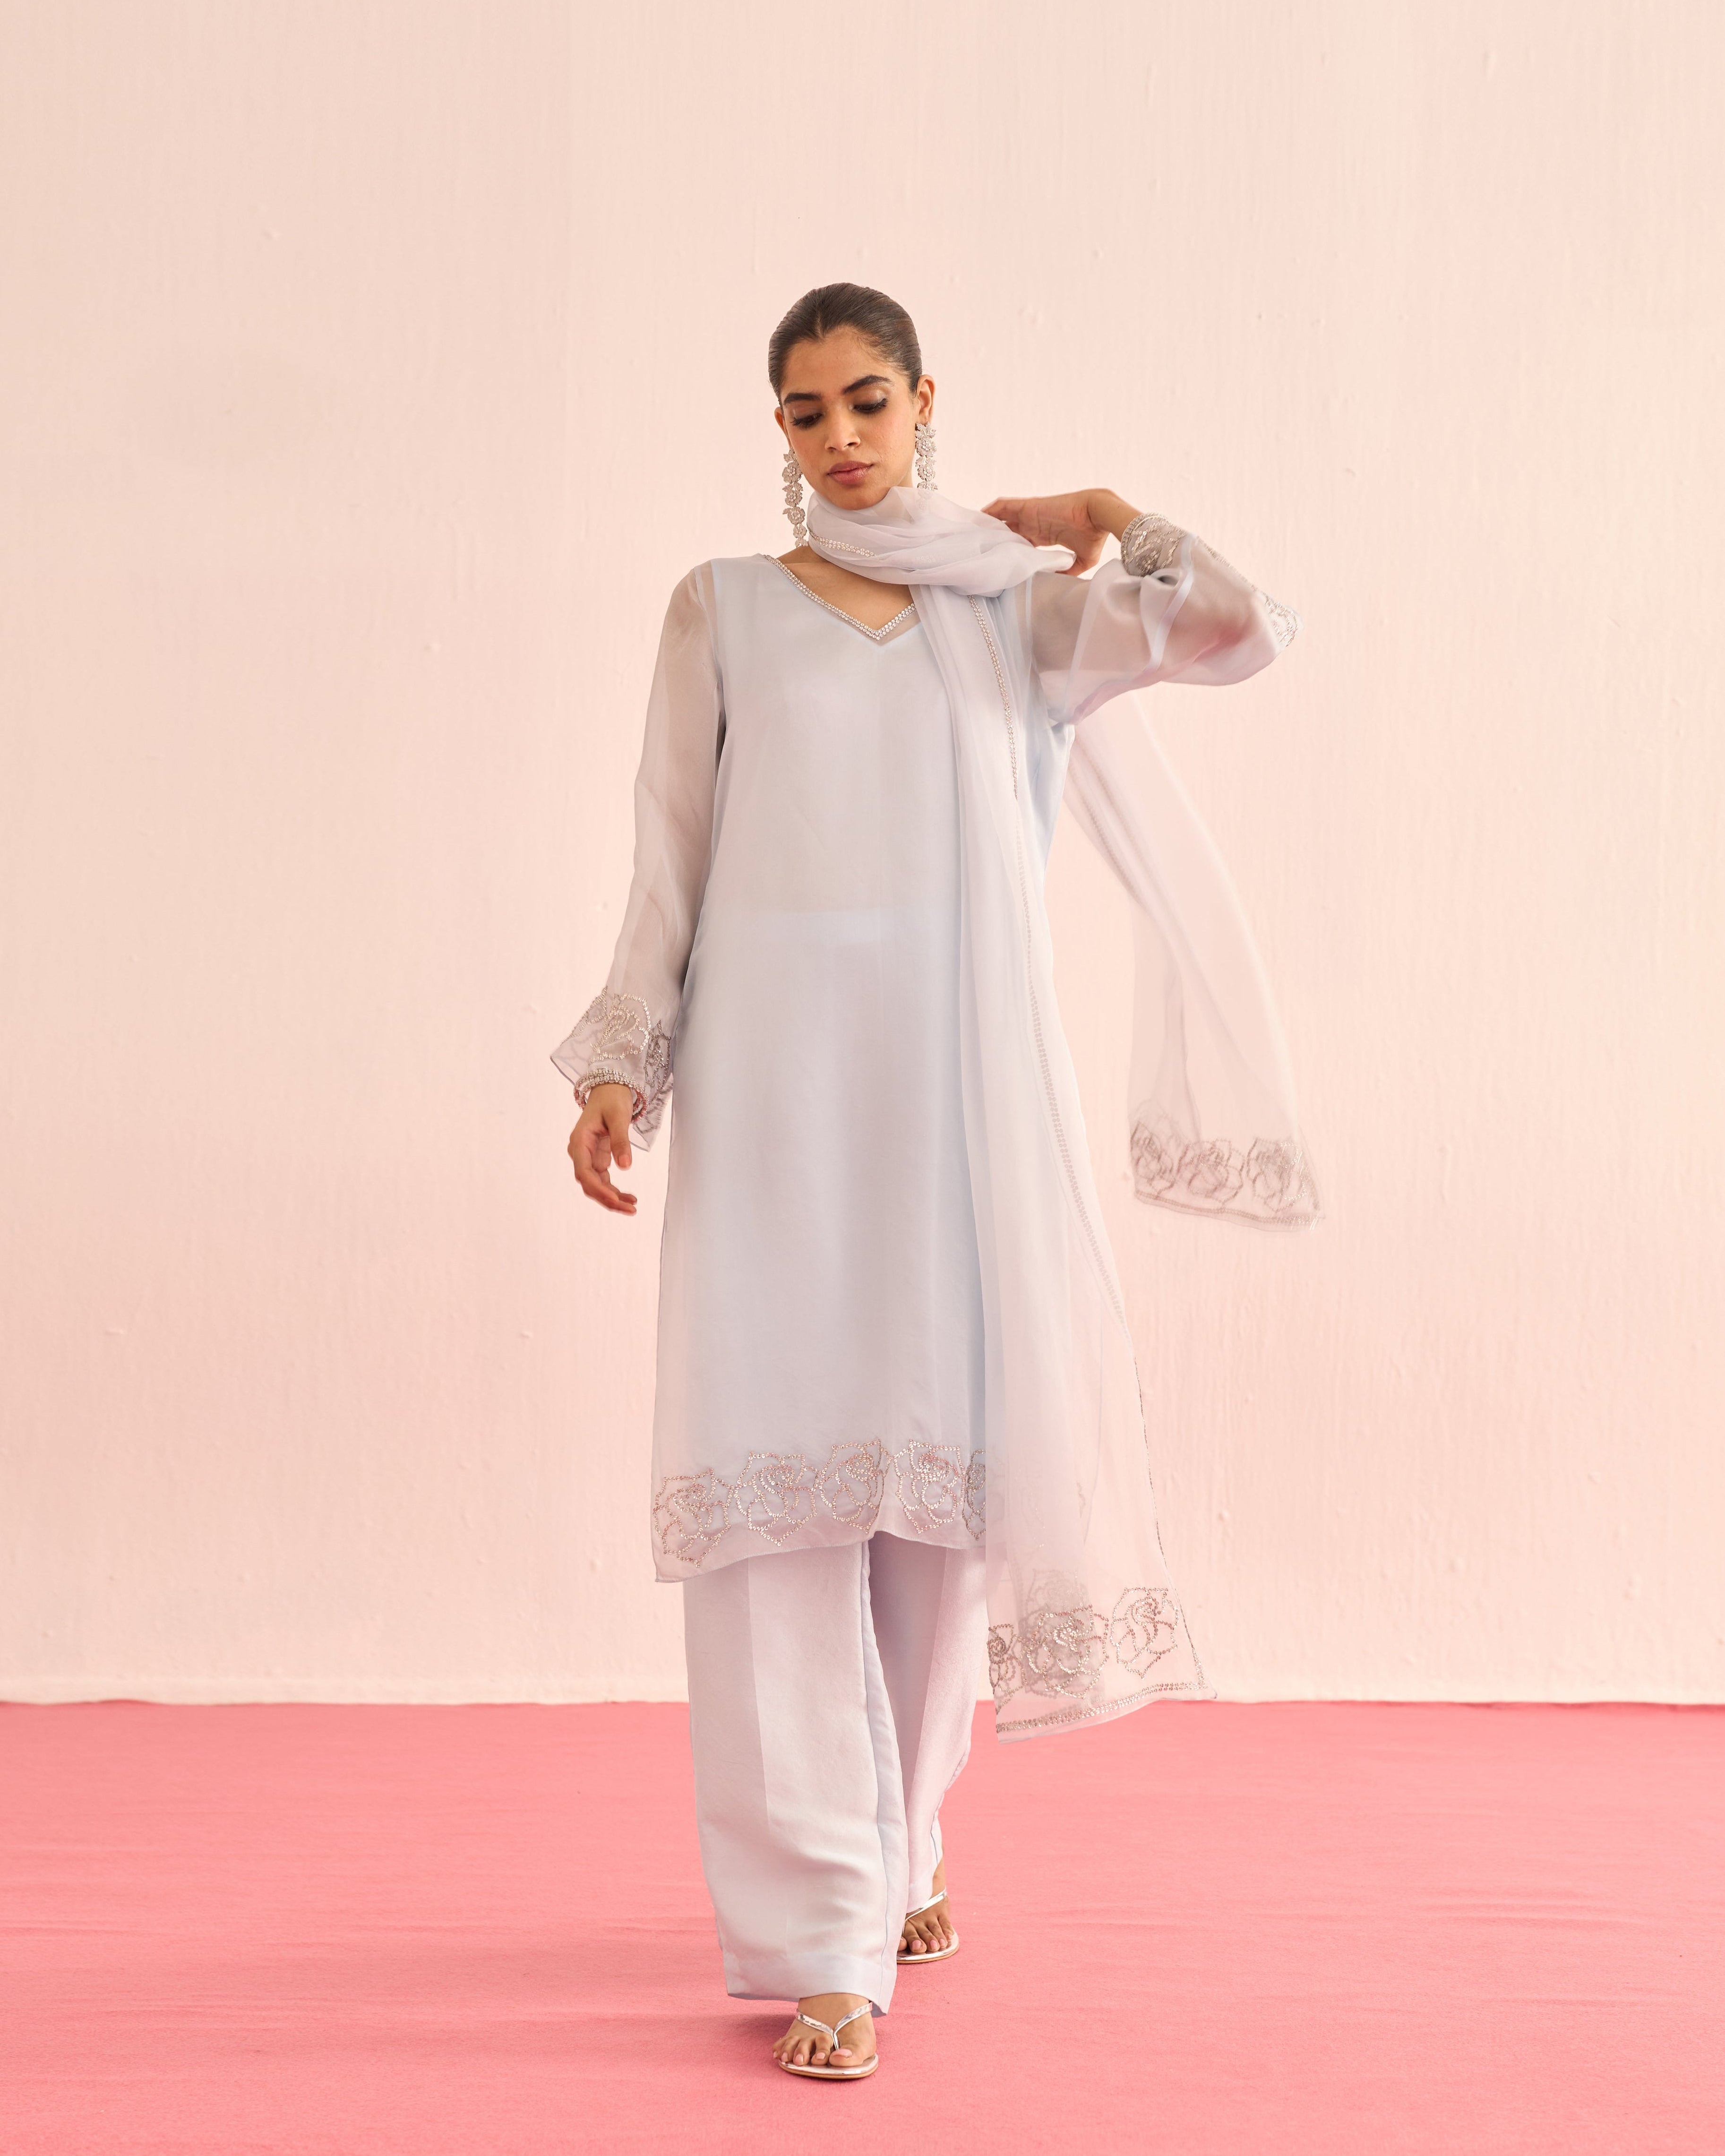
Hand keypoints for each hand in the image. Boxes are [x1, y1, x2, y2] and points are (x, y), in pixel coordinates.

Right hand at [568, 1084, 637, 1214]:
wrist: (610, 1088)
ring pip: (596, 1185)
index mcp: (579, 1141)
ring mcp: (588, 1156)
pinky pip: (603, 1179)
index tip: (616, 1200)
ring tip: (633, 1206)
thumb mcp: (618, 1117)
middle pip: (589, 1183)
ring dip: (612, 1198)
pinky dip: (614, 1190)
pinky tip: (629, 1197)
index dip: (599, 1189)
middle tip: (631, 1209)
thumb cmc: (612, 1098)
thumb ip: (620, 1141)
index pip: (584, 1172)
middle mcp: (580, 1152)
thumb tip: (625, 1166)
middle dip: (608, 1199)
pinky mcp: (597, 1158)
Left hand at [981, 489, 1138, 576]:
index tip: (994, 562)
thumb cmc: (1094, 536)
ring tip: (971, 532)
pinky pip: (1004, 505)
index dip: (1006, 550)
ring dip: (988, 523)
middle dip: (992, 538)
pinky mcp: (1028, 506)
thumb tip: (1056, 584)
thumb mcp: (1081, 561)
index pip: (1019, 543)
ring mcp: (1031, 515)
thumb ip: (1066, 571)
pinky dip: (991, 509)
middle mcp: (1034, 525)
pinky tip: (979, 516)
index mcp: (1044, 536)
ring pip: (1002, 518)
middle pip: (1006, 531)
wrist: (1099, 515)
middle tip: (974, 549)